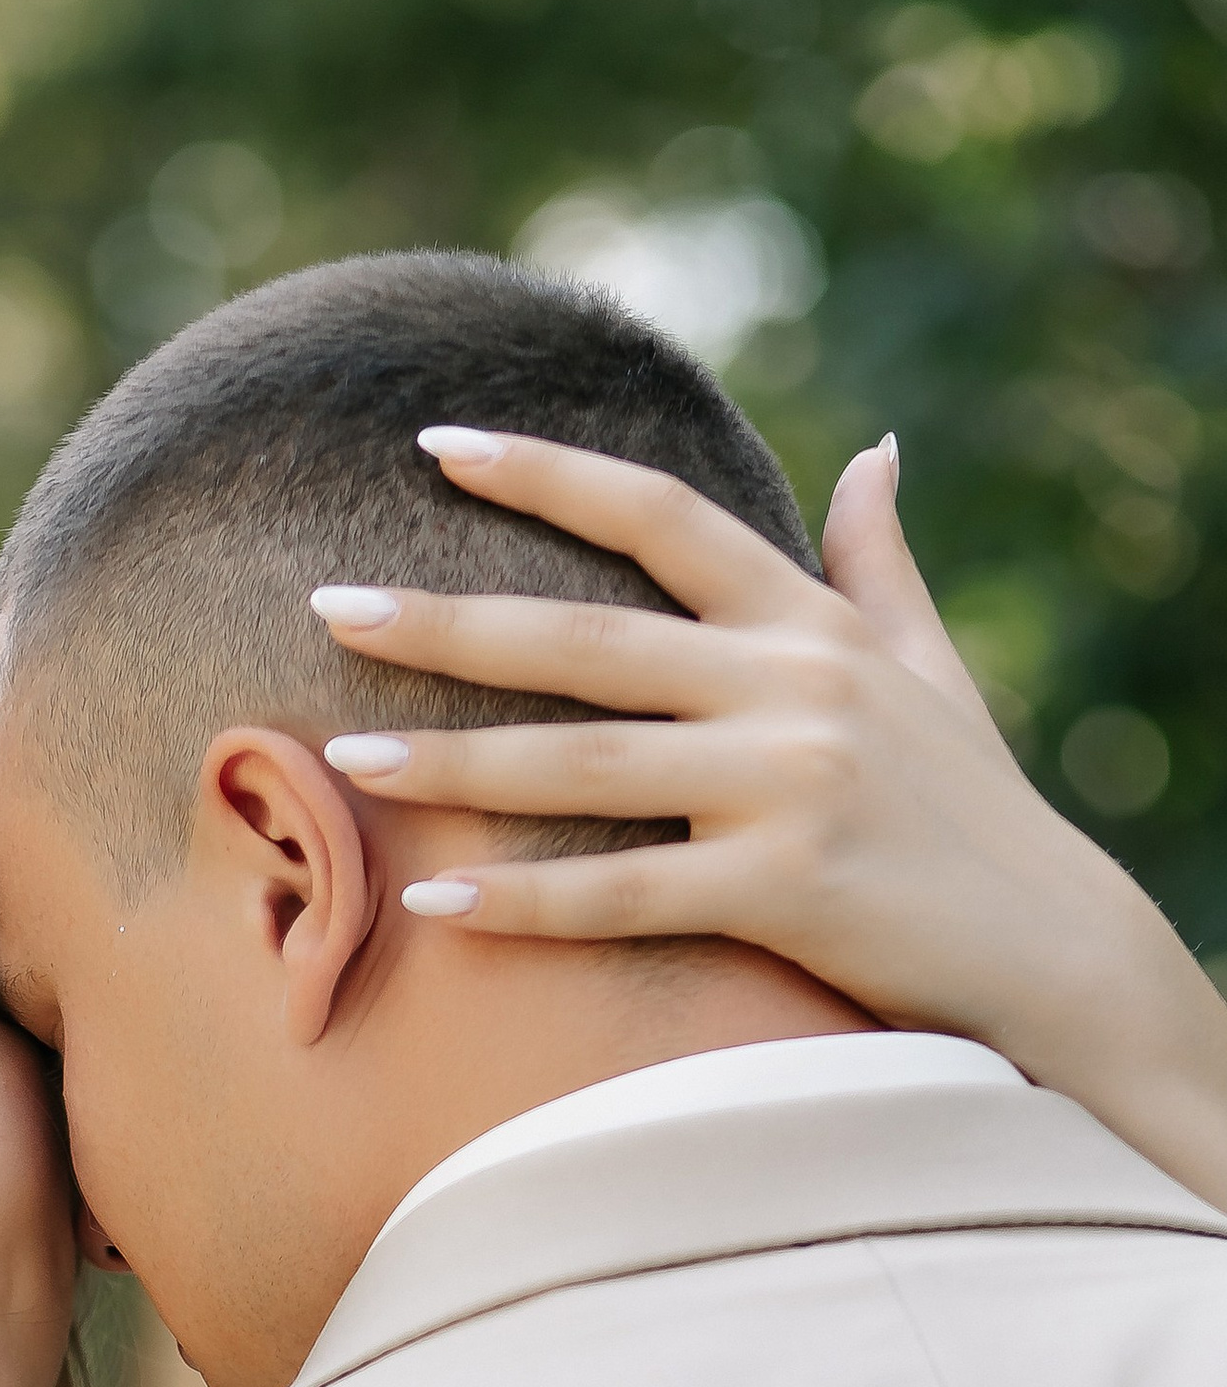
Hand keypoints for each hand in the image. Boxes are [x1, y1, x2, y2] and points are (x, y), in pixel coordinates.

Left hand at [310, 431, 1226, 1213]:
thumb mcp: (932, 671)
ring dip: (456, 759)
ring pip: (585, 764)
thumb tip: (876, 453)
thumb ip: (881, 564)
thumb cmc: (975, 816)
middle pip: (586, 639)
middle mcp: (793, 686)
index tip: (435, 439)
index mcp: (809, 625)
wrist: (1057, 947)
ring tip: (342, 753)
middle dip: (449, 618)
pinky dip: (527, 902)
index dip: (546, 471)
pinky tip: (436, 900)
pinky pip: (625, 895)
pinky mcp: (786, 890)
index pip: (661, 515)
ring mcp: (789, 786)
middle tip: (328, 603)